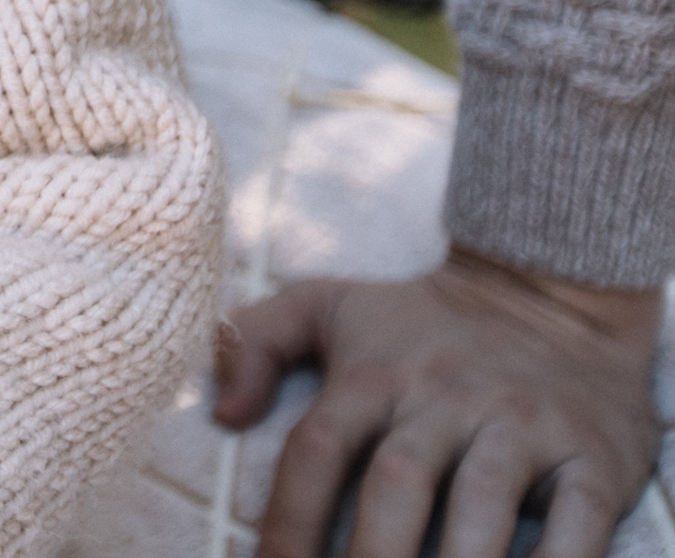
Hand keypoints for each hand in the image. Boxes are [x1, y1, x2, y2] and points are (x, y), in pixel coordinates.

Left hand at [215, 249, 664, 557]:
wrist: (551, 292)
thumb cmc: (421, 321)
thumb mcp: (326, 305)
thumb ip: (254, 341)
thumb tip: (222, 412)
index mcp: (374, 374)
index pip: (317, 451)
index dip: (287, 520)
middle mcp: (444, 399)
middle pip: (396, 486)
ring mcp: (520, 426)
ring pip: (482, 505)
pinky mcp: (591, 454)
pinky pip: (579, 519)